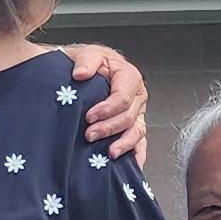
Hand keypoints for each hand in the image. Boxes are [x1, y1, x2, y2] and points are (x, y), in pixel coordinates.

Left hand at [69, 43, 149, 158]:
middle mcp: (137, 96)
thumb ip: (86, 61)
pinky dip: (137, 154)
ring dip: (124, 144)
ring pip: (136, 131)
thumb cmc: (88, 64)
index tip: (89, 116)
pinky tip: (132, 165)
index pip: (122, 97)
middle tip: (89, 135)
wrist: (83, 71)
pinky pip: (140, 142)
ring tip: (109, 154)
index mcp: (129, 77)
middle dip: (110, 128)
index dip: (107, 109)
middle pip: (128, 117)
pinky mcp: (133, 126)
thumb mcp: (87, 54)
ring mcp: (137, 112)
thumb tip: (81, 74)